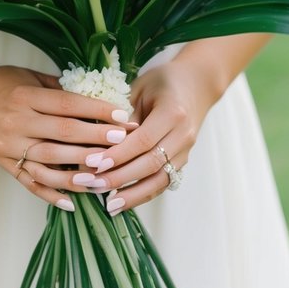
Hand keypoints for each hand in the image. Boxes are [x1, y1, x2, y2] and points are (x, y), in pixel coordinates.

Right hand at [0, 63, 139, 211]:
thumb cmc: (3, 82)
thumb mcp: (30, 76)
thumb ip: (60, 88)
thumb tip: (98, 96)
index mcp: (26, 96)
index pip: (68, 104)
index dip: (97, 110)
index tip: (122, 115)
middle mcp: (17, 122)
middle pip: (63, 133)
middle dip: (96, 138)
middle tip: (124, 141)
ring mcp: (9, 146)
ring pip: (50, 163)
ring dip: (79, 171)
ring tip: (105, 175)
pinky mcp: (4, 163)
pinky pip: (30, 182)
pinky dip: (51, 194)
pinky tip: (72, 201)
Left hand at [85, 58, 224, 215]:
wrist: (196, 84)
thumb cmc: (162, 82)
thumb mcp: (140, 88)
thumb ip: (125, 115)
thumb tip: (99, 144)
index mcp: (172, 112)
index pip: (143, 140)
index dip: (118, 154)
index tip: (93, 164)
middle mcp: (183, 134)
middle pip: (151, 163)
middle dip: (120, 177)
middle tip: (92, 185)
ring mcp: (186, 150)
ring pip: (160, 179)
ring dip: (133, 195)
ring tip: (108, 206)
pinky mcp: (183, 160)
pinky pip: (163, 182)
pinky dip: (143, 194)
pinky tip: (123, 202)